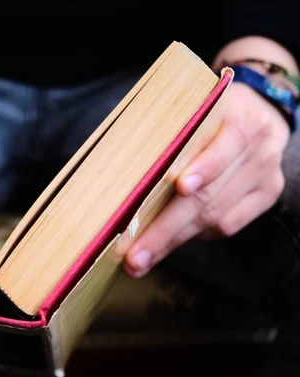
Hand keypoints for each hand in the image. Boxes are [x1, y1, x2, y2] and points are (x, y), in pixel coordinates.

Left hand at [123, 82, 289, 277]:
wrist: (261, 113)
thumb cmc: (208, 111)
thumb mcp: (194, 107)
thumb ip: (171, 132)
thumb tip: (120, 173)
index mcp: (241, 119)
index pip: (224, 145)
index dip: (203, 167)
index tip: (179, 187)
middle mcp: (259, 148)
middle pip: (210, 195)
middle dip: (166, 229)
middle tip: (134, 255)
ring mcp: (266, 175)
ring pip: (215, 217)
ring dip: (172, 241)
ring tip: (140, 259)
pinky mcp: (266, 195)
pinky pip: (227, 225)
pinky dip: (195, 235)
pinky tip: (169, 243)